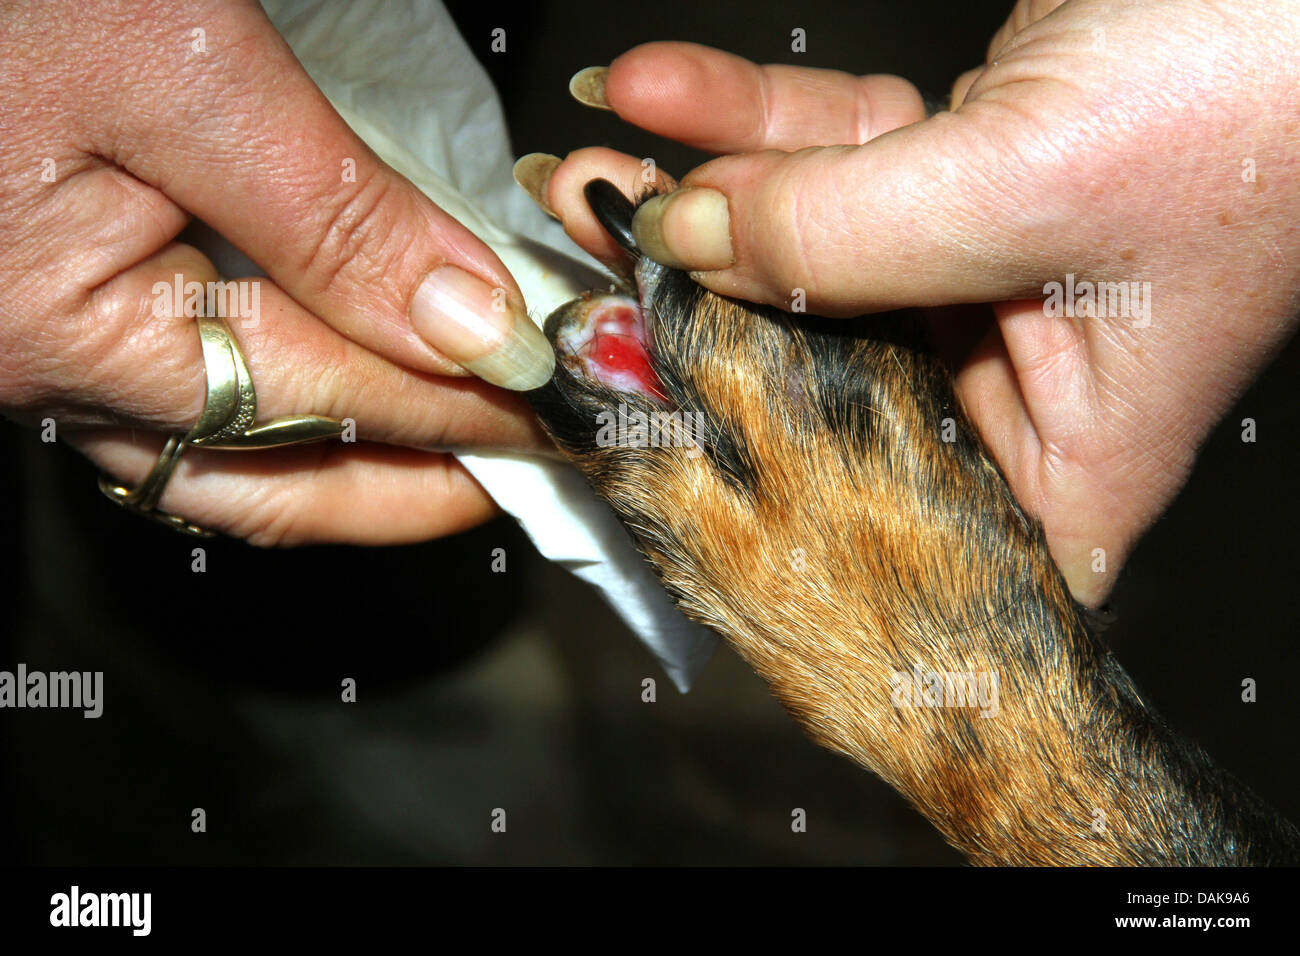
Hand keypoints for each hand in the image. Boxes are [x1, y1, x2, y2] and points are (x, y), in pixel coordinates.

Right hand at [0, 0, 554, 543]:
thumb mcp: (185, 74)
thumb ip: (333, 217)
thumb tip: (473, 330)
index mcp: (71, 335)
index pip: (324, 406)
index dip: (456, 411)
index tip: (555, 405)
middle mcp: (52, 373)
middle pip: (271, 484)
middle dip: (410, 483)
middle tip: (523, 467)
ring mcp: (53, 348)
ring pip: (233, 460)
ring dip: (359, 461)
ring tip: (463, 448)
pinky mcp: (65, 303)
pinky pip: (198, 398)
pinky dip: (300, 408)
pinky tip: (362, 383)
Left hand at [538, 0, 1299, 604]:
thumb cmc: (1267, 85)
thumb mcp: (1031, 187)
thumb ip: (842, 236)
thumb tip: (686, 244)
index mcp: (1072, 446)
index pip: (902, 533)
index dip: (763, 502)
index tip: (637, 444)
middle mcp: (1022, 375)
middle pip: (820, 375)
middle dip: (691, 305)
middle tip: (580, 259)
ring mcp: (987, 270)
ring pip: (810, 251)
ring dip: (695, 196)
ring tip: (589, 164)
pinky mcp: (967, 173)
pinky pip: (835, 159)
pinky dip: (752, 120)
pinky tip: (660, 91)